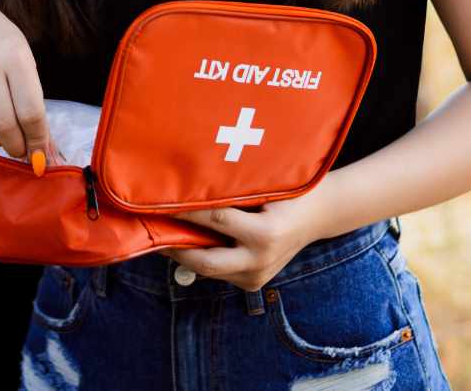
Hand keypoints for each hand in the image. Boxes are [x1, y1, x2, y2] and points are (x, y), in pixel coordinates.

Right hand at [0, 0, 53, 163]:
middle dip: (16, 146)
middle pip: (3, 123)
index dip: (37, 139)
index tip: (40, 153)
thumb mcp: (25, 65)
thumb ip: (34, 105)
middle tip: (20, 151)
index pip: (30, 111)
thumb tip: (43, 152)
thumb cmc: (5, 51)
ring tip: (2, 136)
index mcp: (16, 56)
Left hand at [157, 182, 333, 292]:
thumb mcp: (266, 186)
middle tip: (152, 231)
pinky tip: (185, 242)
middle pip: (205, 262)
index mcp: (266, 233)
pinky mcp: (253, 284)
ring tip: (161, 234)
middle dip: (175, 248)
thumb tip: (190, 187)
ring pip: (209, 270)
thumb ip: (233, 192)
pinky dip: (201, 257)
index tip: (159, 201)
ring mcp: (258, 276)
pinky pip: (219, 272)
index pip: (215, 221)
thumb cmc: (289, 191)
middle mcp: (261, 259)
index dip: (185, 211)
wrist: (318, 215)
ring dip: (184, 254)